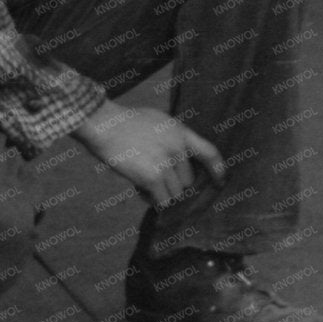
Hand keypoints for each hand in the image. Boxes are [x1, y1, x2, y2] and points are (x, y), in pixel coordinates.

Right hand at [74, 100, 226, 207]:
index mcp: (180, 131)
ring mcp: (166, 162)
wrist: (102, 124)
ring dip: (161, 193)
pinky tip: (140, 191)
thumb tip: (180, 159)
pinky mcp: (153, 177)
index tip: (220, 181)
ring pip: (176, 193)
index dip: (218, 170)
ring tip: (143, 183)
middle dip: (173, 183)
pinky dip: (152, 200)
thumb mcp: (155, 120)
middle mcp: (177, 147)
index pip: (210, 153)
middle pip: (188, 180)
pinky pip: (162, 200)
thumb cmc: (122, 122)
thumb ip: (171, 137)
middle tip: (154, 179)